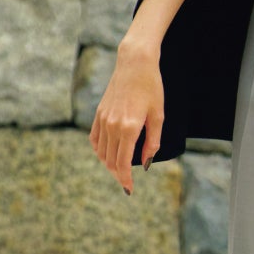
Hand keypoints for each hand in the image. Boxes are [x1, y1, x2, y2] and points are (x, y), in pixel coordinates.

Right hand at [89, 39, 163, 195]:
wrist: (135, 64)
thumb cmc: (152, 88)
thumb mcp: (158, 116)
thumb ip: (152, 142)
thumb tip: (145, 164)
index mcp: (128, 128)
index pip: (122, 163)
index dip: (125, 179)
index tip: (129, 189)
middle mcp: (112, 125)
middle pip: (110, 160)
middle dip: (118, 174)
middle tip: (126, 182)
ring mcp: (103, 119)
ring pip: (101, 152)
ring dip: (109, 164)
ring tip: (119, 170)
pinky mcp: (99, 113)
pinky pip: (95, 139)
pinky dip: (100, 150)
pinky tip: (107, 154)